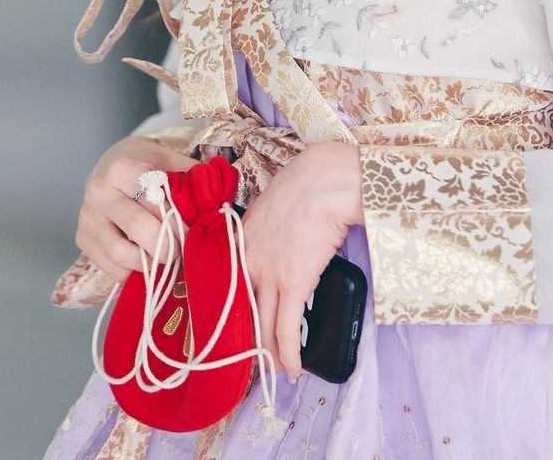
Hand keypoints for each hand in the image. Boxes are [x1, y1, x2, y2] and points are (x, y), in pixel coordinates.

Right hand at [75, 134, 200, 282]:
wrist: (113, 163)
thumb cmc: (150, 164)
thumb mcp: (172, 161)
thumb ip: (194, 180)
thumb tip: (219, 208)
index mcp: (122, 168)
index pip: (154, 199)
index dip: (177, 219)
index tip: (192, 231)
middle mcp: (99, 192)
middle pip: (138, 228)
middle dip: (167, 245)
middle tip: (182, 250)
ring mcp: (87, 218)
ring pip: (121, 254)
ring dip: (149, 263)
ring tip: (165, 258)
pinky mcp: (82, 239)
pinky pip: (110, 267)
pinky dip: (133, 271)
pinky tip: (146, 260)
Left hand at [239, 140, 362, 382]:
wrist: (324, 180)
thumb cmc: (306, 183)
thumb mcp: (270, 203)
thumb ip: (263, 226)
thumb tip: (274, 239)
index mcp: (239, 241)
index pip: (228, 288)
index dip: (232, 313)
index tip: (235, 329)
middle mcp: (246, 262)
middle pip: (241, 313)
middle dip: (246, 341)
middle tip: (252, 359)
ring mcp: (268, 276)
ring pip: (262, 328)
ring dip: (269, 354)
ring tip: (276, 370)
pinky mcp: (293, 285)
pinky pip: (287, 330)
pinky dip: (290, 354)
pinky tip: (294, 369)